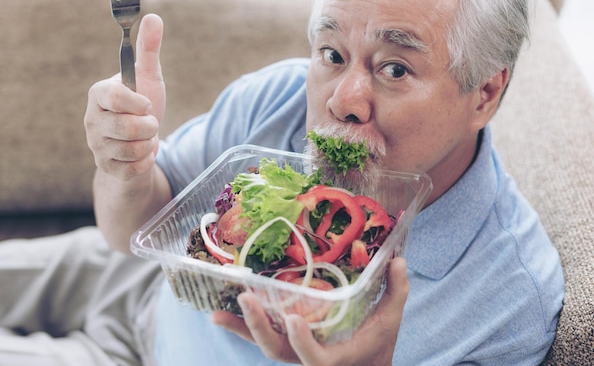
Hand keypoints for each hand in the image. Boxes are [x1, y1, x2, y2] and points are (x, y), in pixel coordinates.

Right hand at [84, 13, 165, 180]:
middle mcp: (92, 119)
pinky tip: (142, 153)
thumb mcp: (148, 78)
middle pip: (129, 127)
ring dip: (149, 144)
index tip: (147, 104)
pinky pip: (135, 168)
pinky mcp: (106, 167)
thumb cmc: (142, 107)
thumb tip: (153, 17)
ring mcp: (96, 145)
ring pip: (134, 149)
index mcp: (99, 94)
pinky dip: (147, 161)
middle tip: (149, 122)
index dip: (137, 103)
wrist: (139, 143)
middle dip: (150, 126)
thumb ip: (148, 50)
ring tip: (145, 137)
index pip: (113, 97)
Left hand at [211, 257, 408, 365]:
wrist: (363, 365)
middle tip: (245, 298)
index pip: (314, 358)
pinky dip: (240, 326)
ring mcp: (293, 350)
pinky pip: (261, 336)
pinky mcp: (285, 341)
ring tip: (217, 312)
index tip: (294, 319)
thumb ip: (396, 291)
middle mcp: (308, 357)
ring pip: (263, 344)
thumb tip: (398, 260)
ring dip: (241, 327)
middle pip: (278, 350)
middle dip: (258, 328)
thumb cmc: (377, 342)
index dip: (303, 343)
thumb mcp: (391, 320)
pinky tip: (218, 313)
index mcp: (335, 356)